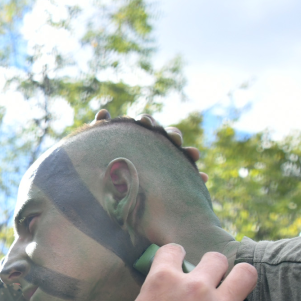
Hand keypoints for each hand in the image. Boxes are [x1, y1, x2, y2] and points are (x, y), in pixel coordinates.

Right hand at [86, 244, 269, 300]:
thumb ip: (154, 296)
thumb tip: (164, 290)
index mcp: (162, 282)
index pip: (174, 250)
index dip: (177, 257)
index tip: (181, 264)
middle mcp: (194, 289)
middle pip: (217, 258)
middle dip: (214, 270)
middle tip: (211, 285)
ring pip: (247, 274)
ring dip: (241, 282)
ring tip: (235, 294)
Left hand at [93, 109, 208, 182]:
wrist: (104, 188)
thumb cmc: (101, 161)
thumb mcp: (98, 145)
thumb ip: (101, 129)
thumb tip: (104, 112)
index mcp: (139, 136)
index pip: (147, 125)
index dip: (148, 122)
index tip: (143, 123)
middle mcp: (156, 147)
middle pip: (169, 136)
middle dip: (172, 136)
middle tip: (173, 139)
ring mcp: (166, 163)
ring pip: (182, 155)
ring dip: (189, 153)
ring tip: (194, 155)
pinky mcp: (172, 181)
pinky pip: (188, 178)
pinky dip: (196, 177)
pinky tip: (202, 179)